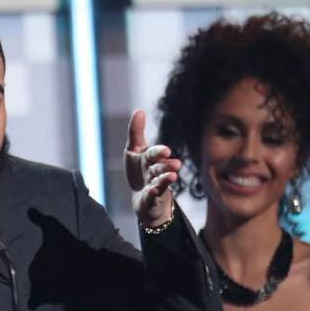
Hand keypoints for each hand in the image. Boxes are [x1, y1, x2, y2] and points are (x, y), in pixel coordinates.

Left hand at [125, 110, 180, 227]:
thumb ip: (136, 132)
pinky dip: (153, 194)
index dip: (159, 152)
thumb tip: (139, 110)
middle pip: (160, 167)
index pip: (154, 154)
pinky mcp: (151, 200)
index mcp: (150, 159)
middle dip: (167, 165)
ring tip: (172, 177)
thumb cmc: (139, 172)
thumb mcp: (134, 151)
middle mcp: (155, 172)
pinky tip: (153, 191)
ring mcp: (154, 186)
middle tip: (175, 164)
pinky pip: (152, 197)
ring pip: (161, 182)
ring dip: (166, 179)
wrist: (143, 199)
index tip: (165, 151)